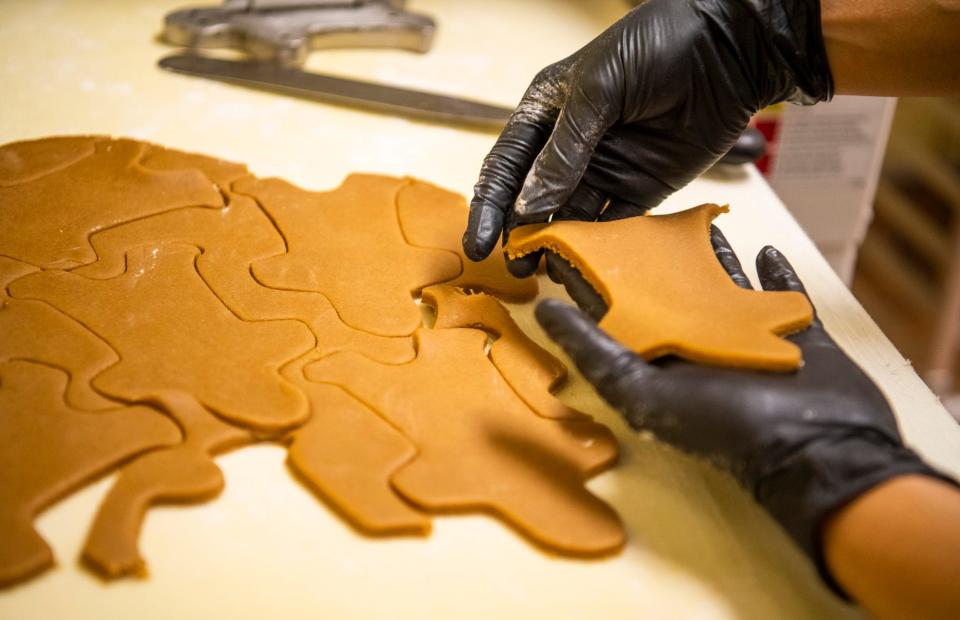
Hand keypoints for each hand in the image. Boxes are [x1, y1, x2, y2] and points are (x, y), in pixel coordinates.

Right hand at [463, 0, 832, 289]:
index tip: (479, 245)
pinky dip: (601, 247)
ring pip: (569, 219)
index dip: (489, 207)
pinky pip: (612, 226)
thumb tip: (528, 205)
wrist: (729, 49)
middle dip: (520, 235)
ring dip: (558, 246)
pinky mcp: (640, 190)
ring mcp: (604, 171)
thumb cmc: (657, 47)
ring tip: (549, 272)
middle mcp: (568, 147)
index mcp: (545, 114)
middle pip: (531, 201)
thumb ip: (564, 148)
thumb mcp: (599, 88)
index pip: (505, 167)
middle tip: (517, 267)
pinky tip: (590, 264)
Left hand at [535, 235, 951, 586]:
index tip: (574, 241)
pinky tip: (764, 249)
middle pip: (672, 294)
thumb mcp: (643, 391)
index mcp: (663, 363)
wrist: (821, 451)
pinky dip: (775, 274)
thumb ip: (594, 350)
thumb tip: (543, 310)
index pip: (617, 311)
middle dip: (657, 260)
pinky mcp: (797, 335)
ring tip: (700, 225)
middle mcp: (702, 351)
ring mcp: (752, 341)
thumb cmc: (727, 426)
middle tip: (642, 219)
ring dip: (714, 260)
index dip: (594, 279)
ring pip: (727, 290)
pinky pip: (782, 297)